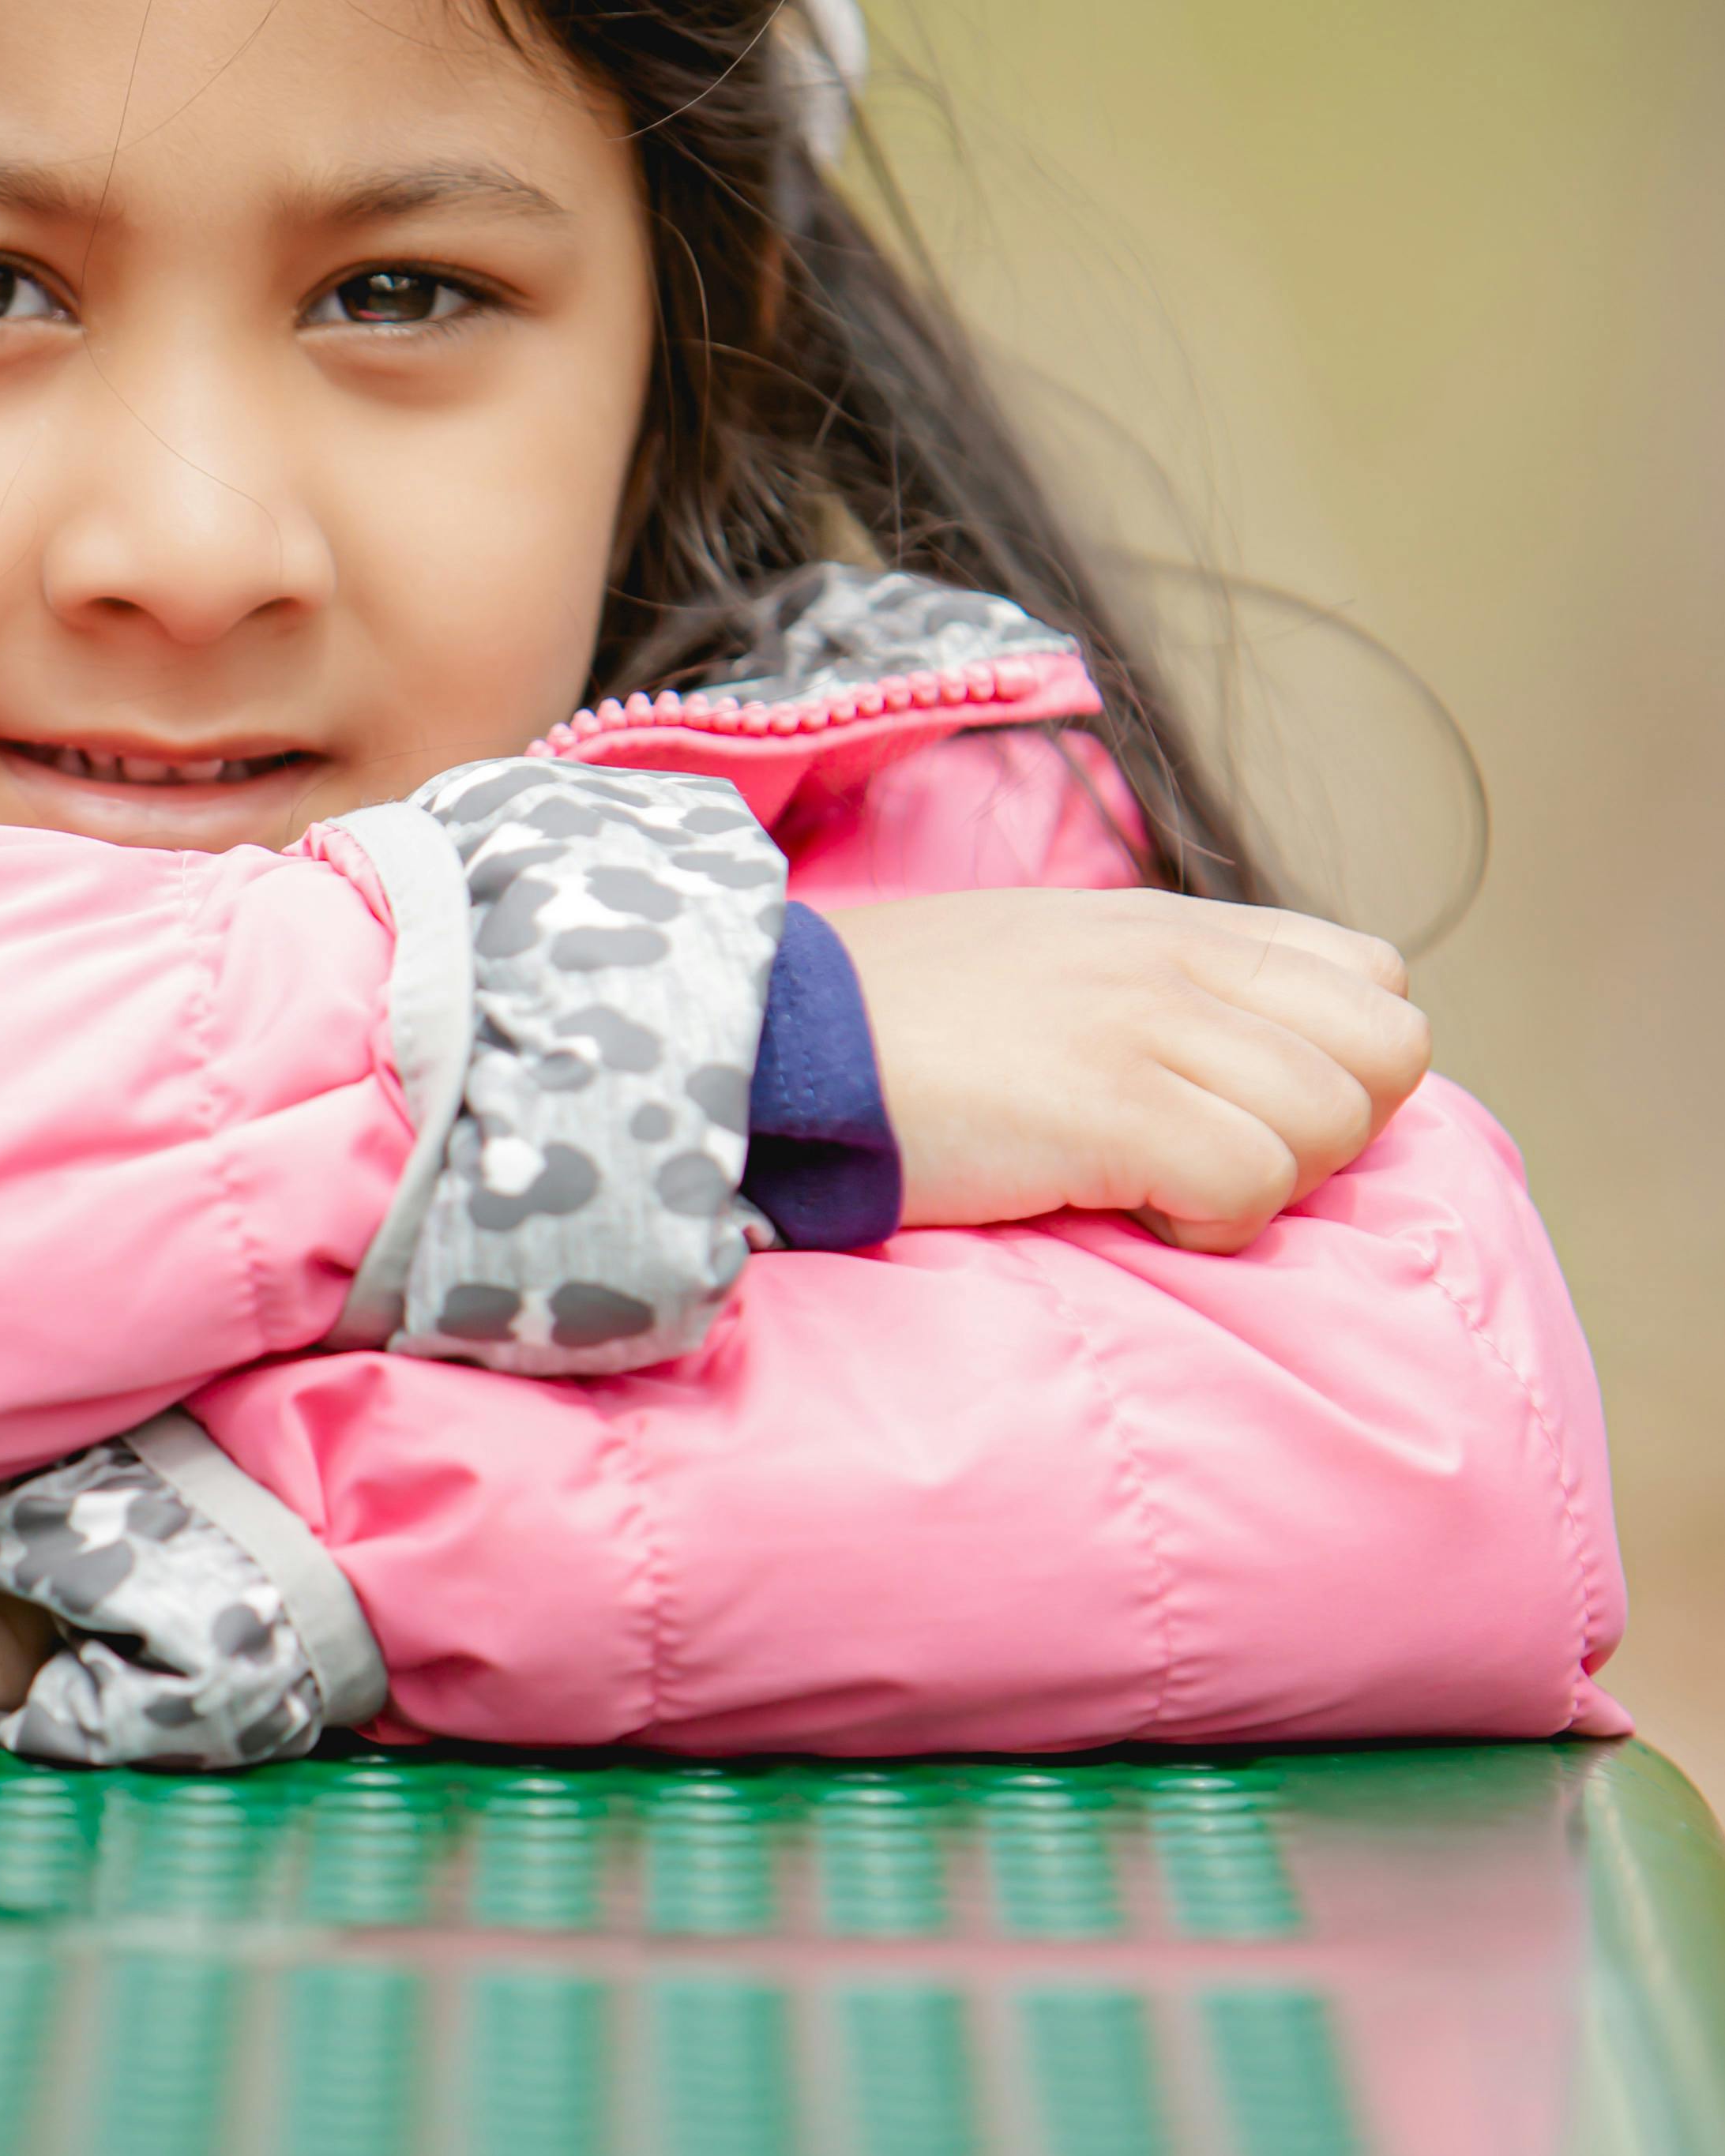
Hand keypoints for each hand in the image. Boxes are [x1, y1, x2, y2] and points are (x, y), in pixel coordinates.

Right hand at [825, 890, 1429, 1252]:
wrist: (766, 1035)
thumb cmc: (887, 1031)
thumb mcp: (1045, 970)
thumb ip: (1151, 997)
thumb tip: (1233, 1078)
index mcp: (1174, 927)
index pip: (1375, 978)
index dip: (1338, 1067)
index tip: (1240, 1112)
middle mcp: (1181, 960)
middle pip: (1389, 1053)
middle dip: (1330, 1134)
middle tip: (1213, 1162)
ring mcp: (1151, 1025)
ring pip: (1335, 1125)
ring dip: (1263, 1187)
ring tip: (1151, 1189)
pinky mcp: (1114, 1106)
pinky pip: (1254, 1185)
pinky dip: (1207, 1228)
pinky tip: (1123, 1214)